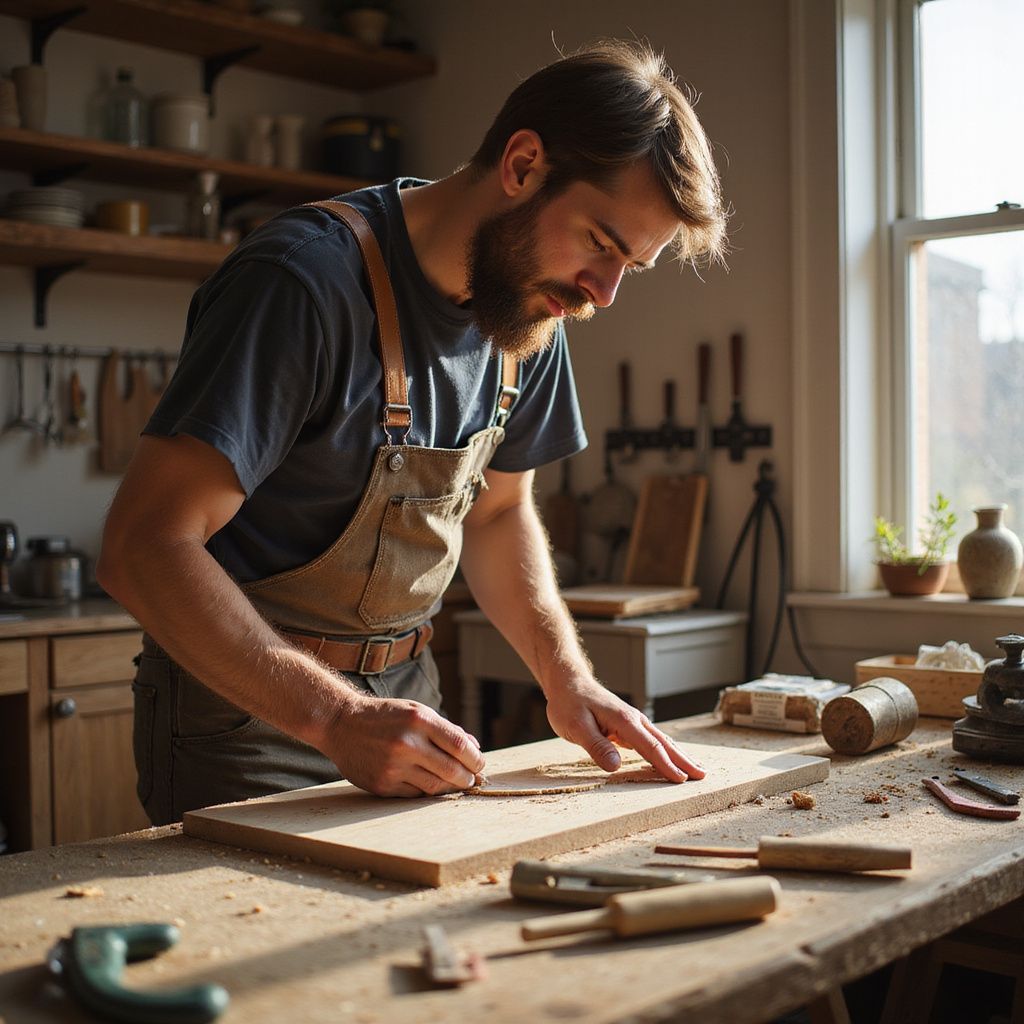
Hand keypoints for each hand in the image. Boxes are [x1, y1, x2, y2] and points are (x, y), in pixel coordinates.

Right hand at [321, 692, 485, 796]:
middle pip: (452, 770)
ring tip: (455, 783)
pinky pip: (414, 794)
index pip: (460, 746)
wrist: (341, 723)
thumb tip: (475, 748)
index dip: (476, 760)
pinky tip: (429, 783)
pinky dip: (426, 791)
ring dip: (450, 788)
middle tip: (472, 779)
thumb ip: (446, 729)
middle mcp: (407, 743)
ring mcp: (393, 766)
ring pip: (435, 787)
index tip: (480, 765)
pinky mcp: (382, 785)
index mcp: (419, 721)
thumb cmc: (385, 716)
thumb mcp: (416, 712)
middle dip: (468, 778)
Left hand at [544, 678, 705, 782]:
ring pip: (660, 741)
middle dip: (683, 760)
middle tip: (703, 776)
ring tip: (696, 769)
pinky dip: (665, 750)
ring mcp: (632, 721)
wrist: (568, 682)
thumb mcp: (576, 726)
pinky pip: (650, 740)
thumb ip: (596, 746)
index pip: (649, 747)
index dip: (665, 765)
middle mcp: (633, 720)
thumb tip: (615, 766)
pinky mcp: (627, 725)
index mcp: (624, 720)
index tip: (682, 780)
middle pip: (663, 743)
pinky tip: (670, 759)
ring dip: (678, 755)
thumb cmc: (569, 703)